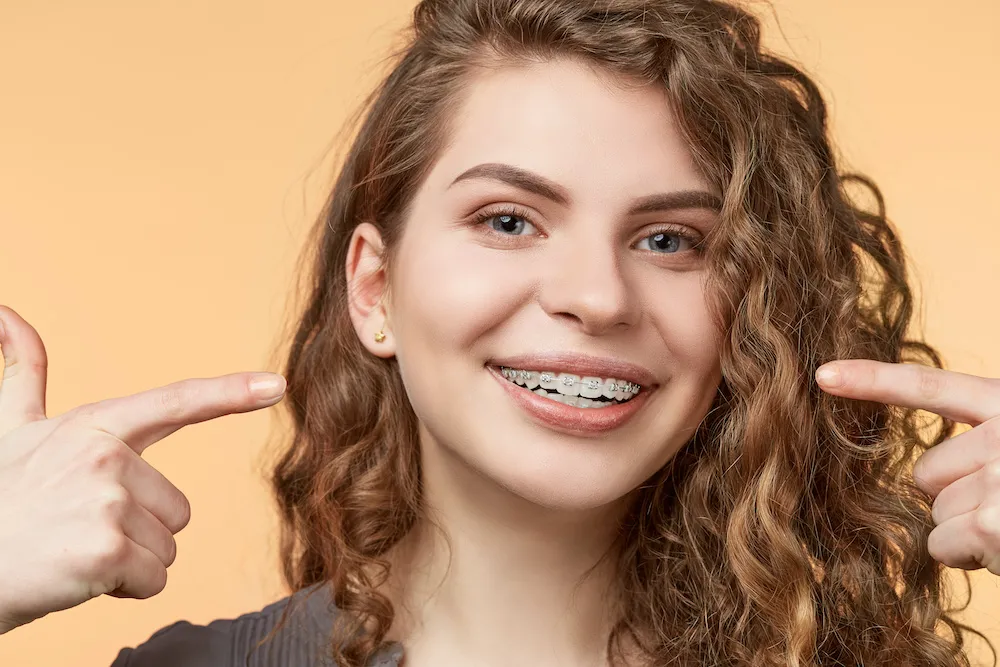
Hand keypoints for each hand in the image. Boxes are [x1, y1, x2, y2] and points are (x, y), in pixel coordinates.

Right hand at [0, 305, 286, 633]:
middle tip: (80, 529)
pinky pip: (155, 579)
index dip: (231, 392)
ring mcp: (108, 500)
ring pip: (168, 546)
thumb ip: (24, 376)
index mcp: (94, 426)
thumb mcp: (11, 434)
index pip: (175, 402)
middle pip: (178, 508)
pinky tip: (79, 576)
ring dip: (130, 561)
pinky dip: (125, 590)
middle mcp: (106, 456)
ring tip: (75, 549)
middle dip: (139, 530)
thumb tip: (6, 312)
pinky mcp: (108, 549)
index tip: (277, 384)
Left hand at [816, 359, 999, 572]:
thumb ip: (987, 447)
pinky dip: (968, 558)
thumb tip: (928, 474)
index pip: (932, 387)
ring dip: (966, 531)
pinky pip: (941, 544)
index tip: (821, 375)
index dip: (871, 380)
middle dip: (956, 497)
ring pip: (933, 511)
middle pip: (926, 471)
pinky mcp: (996, 522)